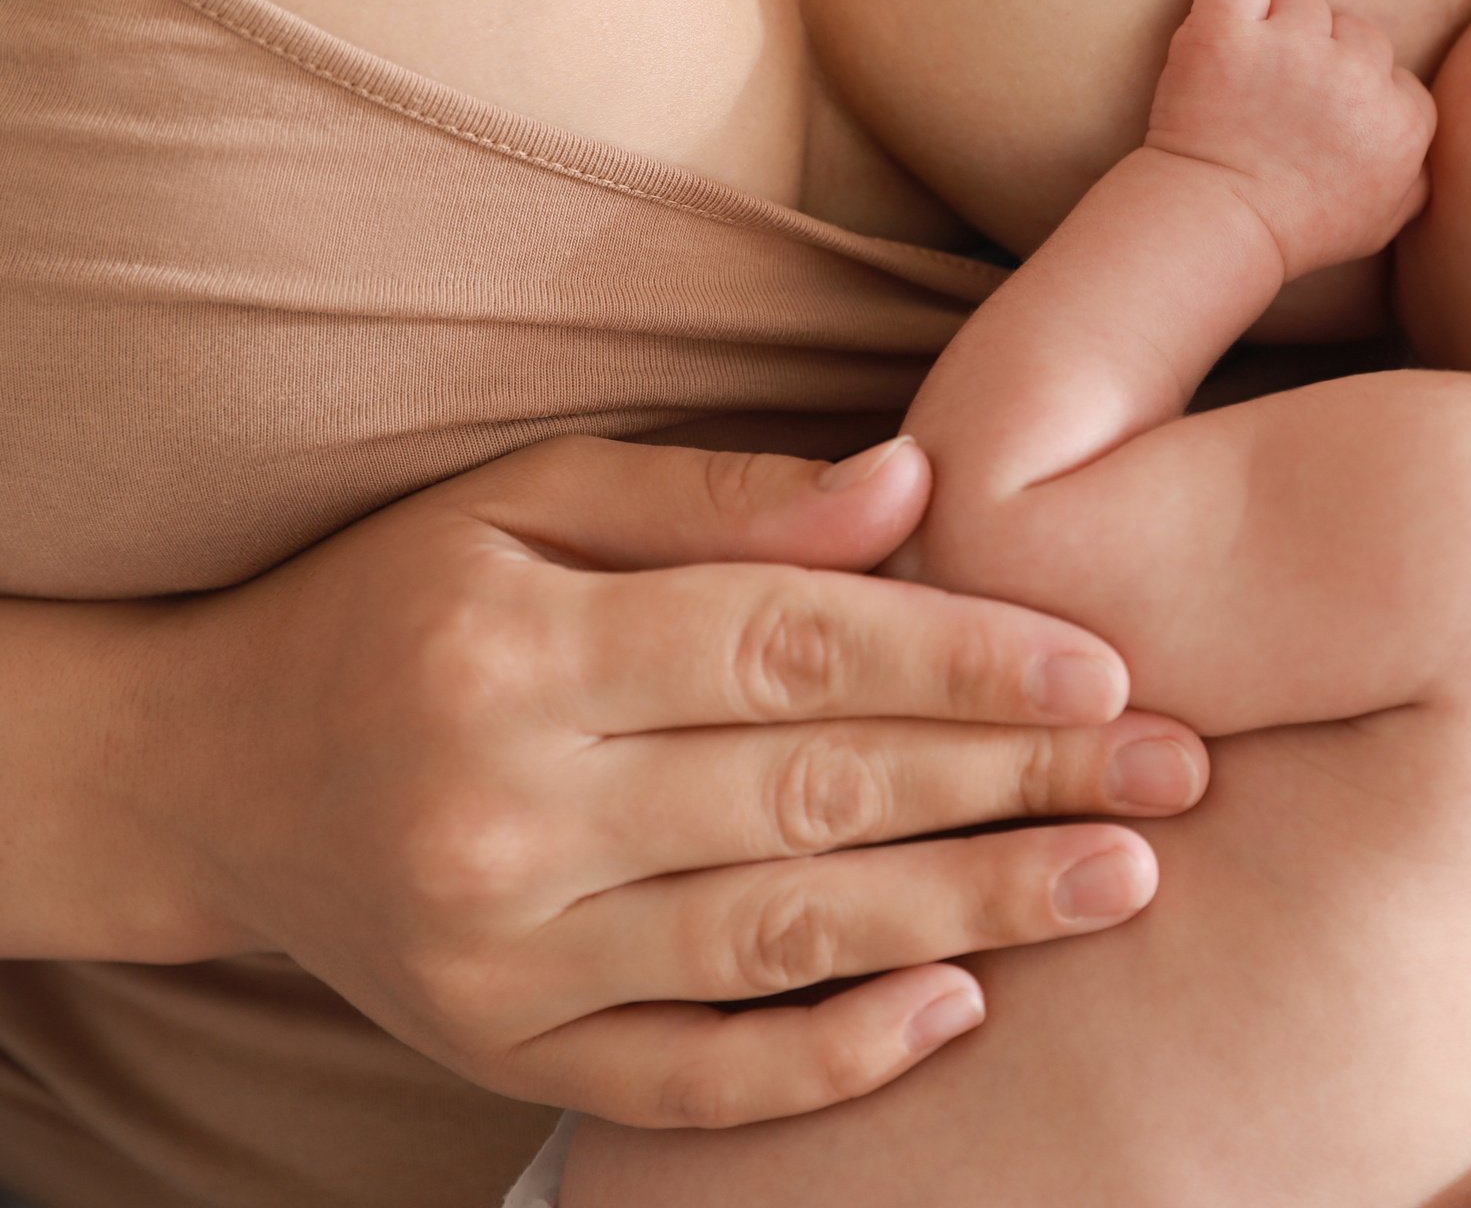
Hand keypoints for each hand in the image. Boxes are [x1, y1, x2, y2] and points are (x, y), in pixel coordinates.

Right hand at [131, 433, 1209, 1127]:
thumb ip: (717, 493)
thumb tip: (915, 485)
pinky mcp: (504, 1054)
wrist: (203, 773)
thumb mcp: (524, 499)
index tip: (1107, 665)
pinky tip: (955, 1012)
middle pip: (813, 795)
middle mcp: (506, 812)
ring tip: (1121, 879)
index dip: (961, 655)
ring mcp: (504, 955)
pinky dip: (828, 1059)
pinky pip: (691, 1078)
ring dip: (971, 911)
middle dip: (1015, 782)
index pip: (787, 650)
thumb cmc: (397, 602)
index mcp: (516, 648)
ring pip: (781, 937)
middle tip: (1175, 772)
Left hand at [1146, 0, 1435, 278]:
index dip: (1354, 87)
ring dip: (1276, 25)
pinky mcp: (1228, 32)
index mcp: (1402, 123)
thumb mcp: (1379, 224)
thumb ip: (1414, 179)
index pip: (1392, 69)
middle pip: (1354, 28)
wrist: (1212, 226)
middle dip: (1323, 55)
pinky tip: (1222, 34)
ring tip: (1246, 74)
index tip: (1319, 118)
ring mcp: (1292, 48)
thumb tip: (1422, 148)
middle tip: (1281, 98)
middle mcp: (1357, 77)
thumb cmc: (1295, 230)